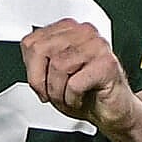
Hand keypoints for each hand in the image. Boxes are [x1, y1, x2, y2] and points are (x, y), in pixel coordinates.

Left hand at [21, 18, 140, 135]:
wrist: (113, 112)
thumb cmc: (87, 94)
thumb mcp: (53, 76)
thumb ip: (39, 61)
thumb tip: (27, 59)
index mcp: (69, 29)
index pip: (32, 42)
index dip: (31, 69)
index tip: (40, 84)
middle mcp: (83, 32)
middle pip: (41, 50)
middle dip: (41, 80)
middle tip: (51, 94)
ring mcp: (97, 46)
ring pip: (58, 66)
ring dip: (58, 92)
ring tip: (68, 97)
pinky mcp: (107, 64)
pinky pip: (75, 83)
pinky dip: (73, 99)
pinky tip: (82, 98)